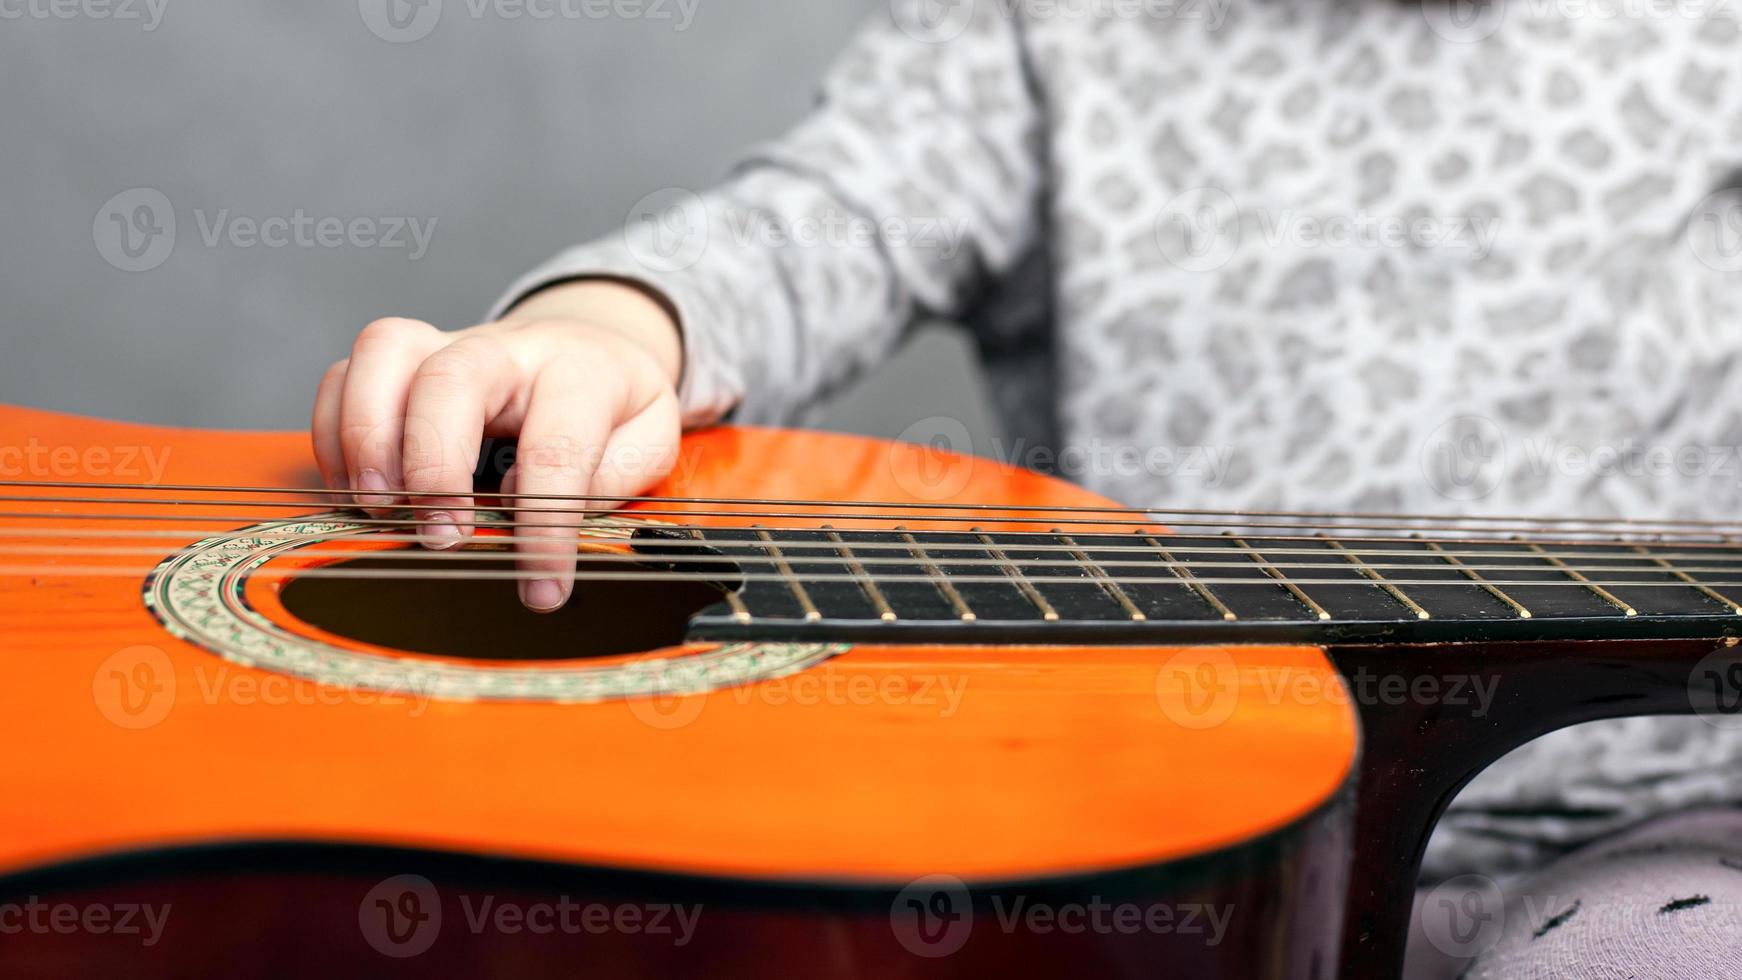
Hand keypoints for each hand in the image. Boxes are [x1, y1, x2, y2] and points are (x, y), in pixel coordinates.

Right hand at [312, 280, 682, 611]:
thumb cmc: (612, 404)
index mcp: (579, 370)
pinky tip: (356, 492)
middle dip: (435, 463)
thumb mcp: (650, 439)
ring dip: (367, 437)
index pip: (557, 444)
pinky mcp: (399, 362)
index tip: (542, 590)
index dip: (545, 525)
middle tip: (442, 536)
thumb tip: (535, 508)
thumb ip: (611, 475)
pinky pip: (343, 376)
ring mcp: (443, 345)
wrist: (587, 340)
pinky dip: (333, 435)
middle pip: (453, 376)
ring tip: (381, 510)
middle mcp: (504, 347)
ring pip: (382, 352)